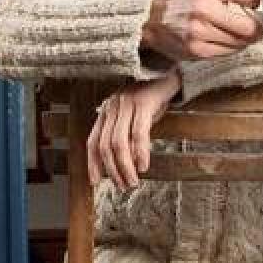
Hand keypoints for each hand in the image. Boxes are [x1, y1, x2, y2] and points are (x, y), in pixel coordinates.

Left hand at [87, 68, 181, 188]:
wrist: (170, 76)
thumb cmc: (152, 100)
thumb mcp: (133, 117)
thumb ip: (125, 134)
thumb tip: (123, 163)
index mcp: (107, 111)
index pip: (93, 141)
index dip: (93, 163)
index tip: (95, 182)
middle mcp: (113, 106)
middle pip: (105, 145)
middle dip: (113, 170)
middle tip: (122, 186)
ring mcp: (127, 103)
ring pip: (119, 142)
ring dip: (125, 166)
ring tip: (133, 181)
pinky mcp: (144, 103)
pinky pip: (138, 133)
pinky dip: (140, 152)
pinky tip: (143, 165)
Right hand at [141, 0, 262, 61]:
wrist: (156, 19)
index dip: (258, 0)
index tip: (256, 2)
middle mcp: (204, 10)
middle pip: (249, 27)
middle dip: (258, 27)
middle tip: (258, 25)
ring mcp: (200, 33)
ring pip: (241, 42)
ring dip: (247, 39)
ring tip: (241, 31)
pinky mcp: (197, 51)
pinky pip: (229, 52)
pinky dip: (233, 47)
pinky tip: (228, 39)